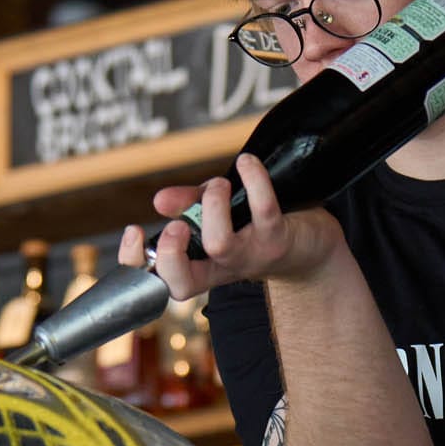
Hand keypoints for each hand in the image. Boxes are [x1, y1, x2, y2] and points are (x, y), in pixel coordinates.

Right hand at [116, 152, 344, 299]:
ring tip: (219, 185)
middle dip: (170, 249)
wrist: (310, 249)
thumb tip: (160, 201)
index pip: (161, 282)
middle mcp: (223, 268)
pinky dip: (253, 180)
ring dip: (212, 205)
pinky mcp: (278, 238)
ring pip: (220, 244)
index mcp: (202, 267)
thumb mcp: (218, 219)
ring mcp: (251, 256)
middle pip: (182, 280)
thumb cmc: (256, 231)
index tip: (134, 231)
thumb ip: (189, 207)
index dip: (138, 263)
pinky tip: (248, 163)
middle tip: (178, 224)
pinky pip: (262, 211)